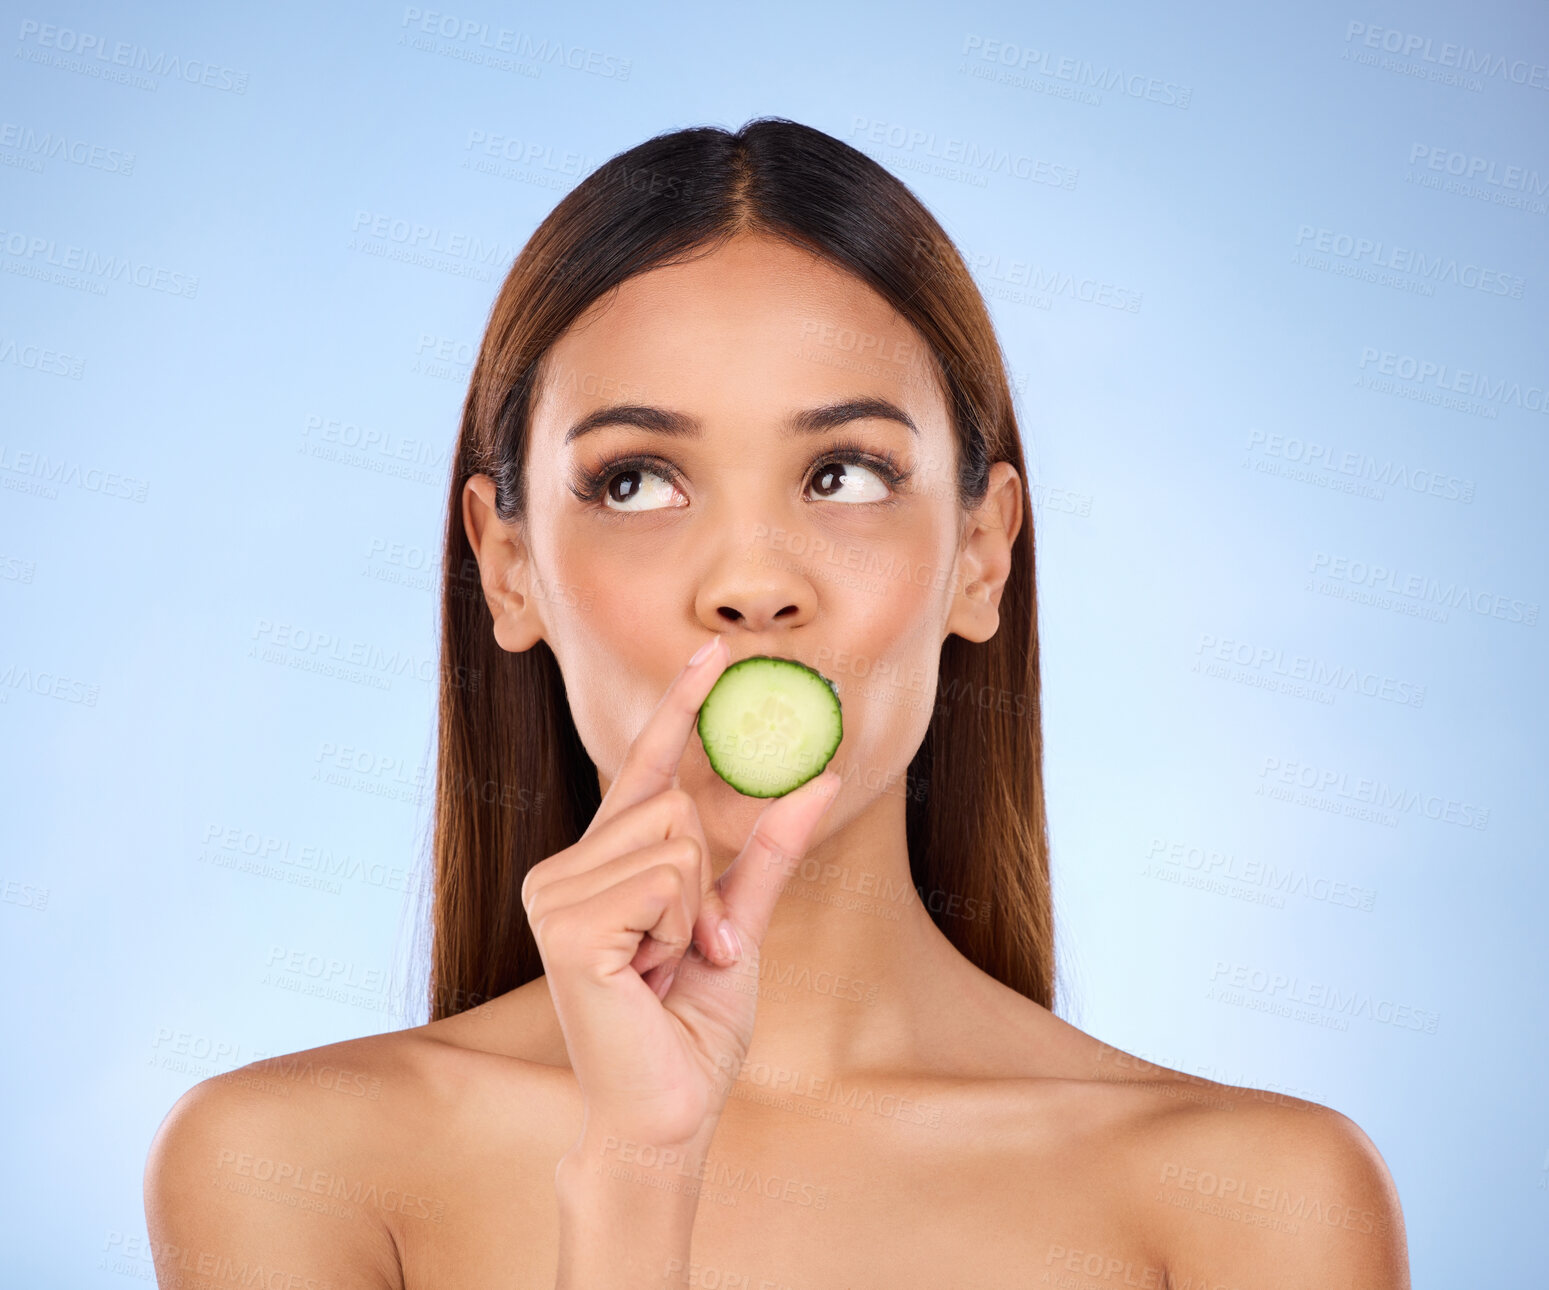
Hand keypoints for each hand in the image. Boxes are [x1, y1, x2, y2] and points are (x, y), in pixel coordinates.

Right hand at [522, 635, 840, 1146]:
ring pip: (676, 838)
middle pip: (674, 804)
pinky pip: (668, 879)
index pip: (643, 767)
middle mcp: (563, 869)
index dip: (679, 704)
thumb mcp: (740, 924)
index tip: (714, 648)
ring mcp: (556, 894)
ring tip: (667, 968)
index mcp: (600, 863)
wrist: (668, 1110)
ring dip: (697, 914)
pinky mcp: (567, 926)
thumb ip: (769, 852)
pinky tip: (654, 978)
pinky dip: (685, 931)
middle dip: (708, 885)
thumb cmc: (692, 1026)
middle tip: (690, 952)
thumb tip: (820, 777)